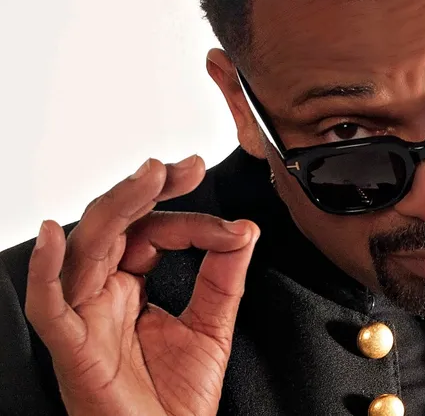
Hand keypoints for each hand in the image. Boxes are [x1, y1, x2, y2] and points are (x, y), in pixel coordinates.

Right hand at [25, 156, 258, 415]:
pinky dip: (45, 270)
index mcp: (130, 287)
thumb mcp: (212, 325)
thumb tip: (245, 230)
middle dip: (147, 191)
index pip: (152, 233)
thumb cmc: (176, 399)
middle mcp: (103, 296)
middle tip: (183, 167)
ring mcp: (85, 318)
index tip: (235, 228)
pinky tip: (55, 236)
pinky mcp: (72, 348)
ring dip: (117, 208)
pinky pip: (47, 305)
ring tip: (148, 178)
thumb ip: (225, 277)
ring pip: (87, 250)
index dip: (192, 220)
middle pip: (114, 227)